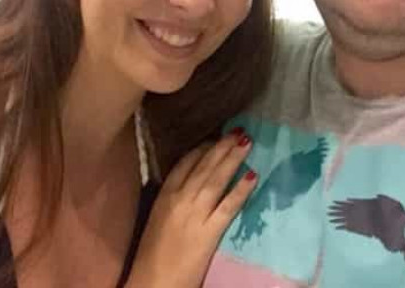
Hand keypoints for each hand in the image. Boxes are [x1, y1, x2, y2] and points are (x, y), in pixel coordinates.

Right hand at [127, 128, 256, 287]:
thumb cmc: (152, 255)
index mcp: (164, 195)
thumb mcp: (158, 218)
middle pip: (204, 166)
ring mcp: (194, 214)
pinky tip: (252, 175)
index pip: (185, 163)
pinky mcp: (208, 232)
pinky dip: (240, 190)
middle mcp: (179, 198)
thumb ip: (172, 199)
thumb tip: (191, 184)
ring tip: (247, 142)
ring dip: (232, 158)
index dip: (203, 148)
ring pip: (216, 179)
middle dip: (222, 146)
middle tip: (238, 131)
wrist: (153, 284)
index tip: (215, 138)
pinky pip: (228, 206)